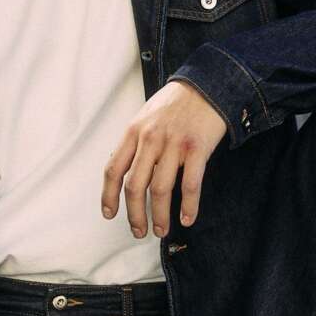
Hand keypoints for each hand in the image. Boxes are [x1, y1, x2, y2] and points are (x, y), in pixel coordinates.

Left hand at [103, 81, 227, 236]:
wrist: (207, 84)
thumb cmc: (176, 103)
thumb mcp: (146, 116)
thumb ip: (136, 142)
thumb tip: (127, 173)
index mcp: (134, 132)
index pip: (114, 170)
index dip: (108, 196)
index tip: (109, 214)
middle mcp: (150, 139)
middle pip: (135, 186)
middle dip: (135, 215)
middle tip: (139, 231)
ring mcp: (174, 144)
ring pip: (160, 190)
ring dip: (160, 215)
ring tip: (161, 230)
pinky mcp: (197, 149)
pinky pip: (190, 184)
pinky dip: (188, 206)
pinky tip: (187, 218)